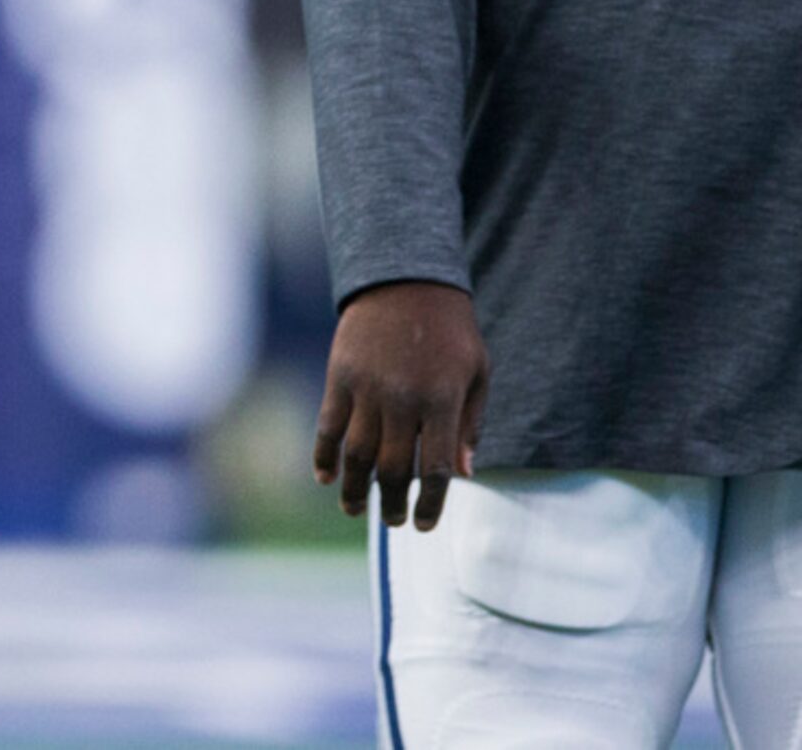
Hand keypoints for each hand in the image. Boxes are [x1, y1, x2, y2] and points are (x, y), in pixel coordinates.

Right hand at [314, 280, 488, 530]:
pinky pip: (328, 426)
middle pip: (391, 469)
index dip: (430, 504)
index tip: (425, 524)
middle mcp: (403, 399)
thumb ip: (471, 423)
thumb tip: (462, 474)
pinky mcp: (340, 375)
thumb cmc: (450, 329)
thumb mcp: (477, 371)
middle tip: (395, 520)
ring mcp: (368, 387)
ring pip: (357, 455)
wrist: (406, 277)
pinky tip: (326, 477)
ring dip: (356, 490)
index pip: (434, 469)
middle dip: (393, 504)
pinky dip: (324, 455)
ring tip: (356, 510)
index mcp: (442, 400)